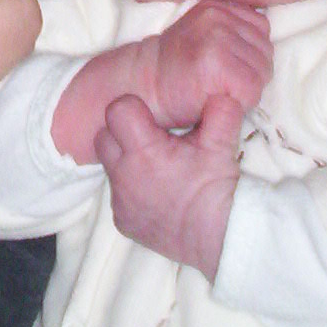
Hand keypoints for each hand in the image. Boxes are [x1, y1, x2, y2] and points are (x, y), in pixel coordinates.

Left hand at [94, 91, 244, 280]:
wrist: (222, 238)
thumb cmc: (218, 188)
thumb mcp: (221, 145)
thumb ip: (218, 110)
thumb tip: (222, 88)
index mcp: (144, 151)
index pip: (117, 110)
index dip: (134, 109)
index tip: (153, 118)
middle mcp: (124, 176)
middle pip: (104, 136)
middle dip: (123, 133)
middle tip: (152, 139)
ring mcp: (121, 201)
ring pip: (110, 166)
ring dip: (127, 161)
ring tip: (158, 167)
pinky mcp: (123, 222)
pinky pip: (117, 195)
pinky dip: (132, 190)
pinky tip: (158, 193)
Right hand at [146, 0, 271, 125]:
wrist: (144, 88)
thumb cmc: (177, 70)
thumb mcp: (203, 35)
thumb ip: (233, 30)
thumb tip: (264, 42)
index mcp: (217, 6)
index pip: (261, 29)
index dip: (249, 53)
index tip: (224, 64)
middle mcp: (218, 17)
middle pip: (265, 51)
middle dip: (251, 72)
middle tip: (220, 82)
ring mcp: (217, 38)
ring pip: (261, 72)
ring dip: (246, 90)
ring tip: (217, 89)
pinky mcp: (217, 63)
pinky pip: (252, 90)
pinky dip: (241, 103)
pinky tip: (217, 98)